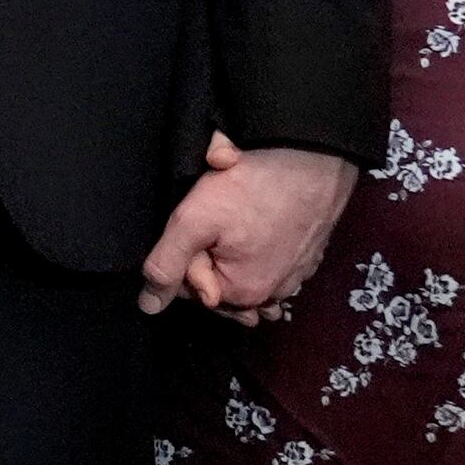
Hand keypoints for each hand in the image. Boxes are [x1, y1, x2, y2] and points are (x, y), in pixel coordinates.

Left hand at [139, 131, 359, 322]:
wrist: (316, 157)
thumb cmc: (254, 187)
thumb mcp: (194, 222)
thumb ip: (166, 266)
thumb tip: (149, 306)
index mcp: (244, 295)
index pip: (190, 288)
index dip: (183, 256)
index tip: (198, 226)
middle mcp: (275, 294)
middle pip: (219, 280)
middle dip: (209, 253)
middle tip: (221, 216)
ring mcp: (297, 275)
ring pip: (244, 269)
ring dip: (233, 249)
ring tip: (238, 217)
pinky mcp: (310, 255)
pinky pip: (272, 260)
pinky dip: (260, 246)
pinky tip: (259, 223)